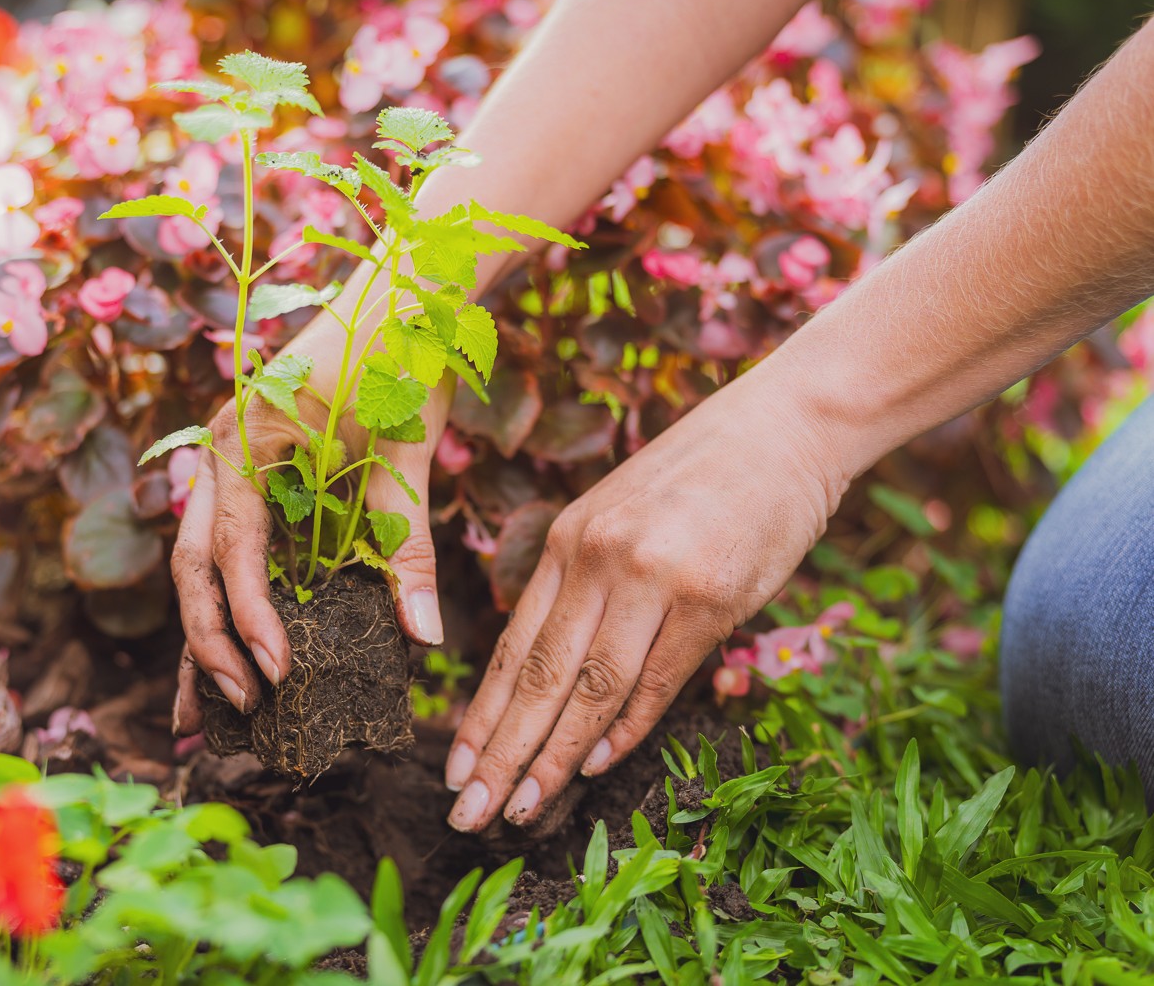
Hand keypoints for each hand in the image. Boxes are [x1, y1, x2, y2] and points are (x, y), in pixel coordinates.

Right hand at [170, 308, 452, 734]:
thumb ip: (407, 543)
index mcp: (243, 440)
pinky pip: (234, 553)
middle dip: (211, 642)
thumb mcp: (404, 449)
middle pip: (195, 565)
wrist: (407, 288)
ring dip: (205, 636)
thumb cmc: (402, 354)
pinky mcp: (261, 483)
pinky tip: (234, 656)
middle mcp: (224, 458)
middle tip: (242, 709)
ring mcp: (235, 470)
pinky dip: (232, 606)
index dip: (249, 616)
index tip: (278, 671)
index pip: (231, 548)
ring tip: (196, 717)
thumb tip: (421, 637)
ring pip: (203, 567)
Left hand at [441, 369, 846, 831]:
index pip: (511, 647)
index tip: (455, 768)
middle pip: (537, 677)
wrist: (784, 426)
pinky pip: (658, 679)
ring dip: (553, 758)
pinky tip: (593, 767)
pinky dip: (626, 729)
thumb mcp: (618, 517)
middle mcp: (597, 559)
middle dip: (499, 754)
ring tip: (520, 811)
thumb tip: (555, 680)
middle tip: (467, 813)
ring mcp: (652, 578)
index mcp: (566, 540)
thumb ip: (584, 586)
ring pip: (590, 688)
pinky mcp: (711, 597)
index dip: (481, 715)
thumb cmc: (700, 479)